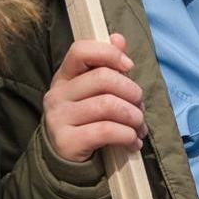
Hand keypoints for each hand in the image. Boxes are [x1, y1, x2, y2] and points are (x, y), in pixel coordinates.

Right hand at [43, 33, 147, 162]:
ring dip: (133, 116)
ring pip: (107, 106)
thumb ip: (107, 65)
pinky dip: (127, 135)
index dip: (109, 53)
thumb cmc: (87, 120)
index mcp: (65, 76)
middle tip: (140, 106)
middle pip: (102, 78)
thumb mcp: (95, 92)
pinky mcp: (67, 141)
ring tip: (139, 126)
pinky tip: (133, 141)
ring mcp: (59, 118)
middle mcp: (57, 94)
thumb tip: (118, 38)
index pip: (80, 50)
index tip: (129, 66)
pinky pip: (106, 131)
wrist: (67, 160)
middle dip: (132, 92)